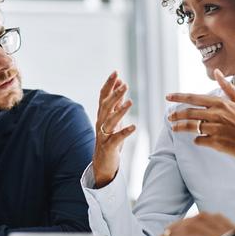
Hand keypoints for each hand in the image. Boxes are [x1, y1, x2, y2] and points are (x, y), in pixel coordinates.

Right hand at [91, 71, 136, 187]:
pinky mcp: (109, 146)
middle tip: (125, 84)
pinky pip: (116, 138)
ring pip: (110, 120)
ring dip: (120, 111)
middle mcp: (101, 123)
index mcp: (102, 115)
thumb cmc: (109, 139)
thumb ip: (117, 103)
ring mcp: (103, 135)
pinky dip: (124, 132)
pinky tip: (134, 127)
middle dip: (115, 94)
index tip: (116, 72)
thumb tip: (121, 85)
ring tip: (130, 102)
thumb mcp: (114, 119)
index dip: (109, 84)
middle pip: (106, 106)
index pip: (103, 96)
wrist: (102, 163)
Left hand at [166, 68, 234, 178]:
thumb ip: (227, 87)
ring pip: (191, 127)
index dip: (178, 97)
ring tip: (174, 128)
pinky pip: (199, 140)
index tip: (168, 97)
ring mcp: (216, 129)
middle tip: (170, 117)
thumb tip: (217, 71)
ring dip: (180, 127)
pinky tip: (198, 140)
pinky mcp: (217, 143)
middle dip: (176, 115)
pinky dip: (197, 140)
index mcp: (222, 103)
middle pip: (189, 113)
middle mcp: (217, 115)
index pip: (194, 98)